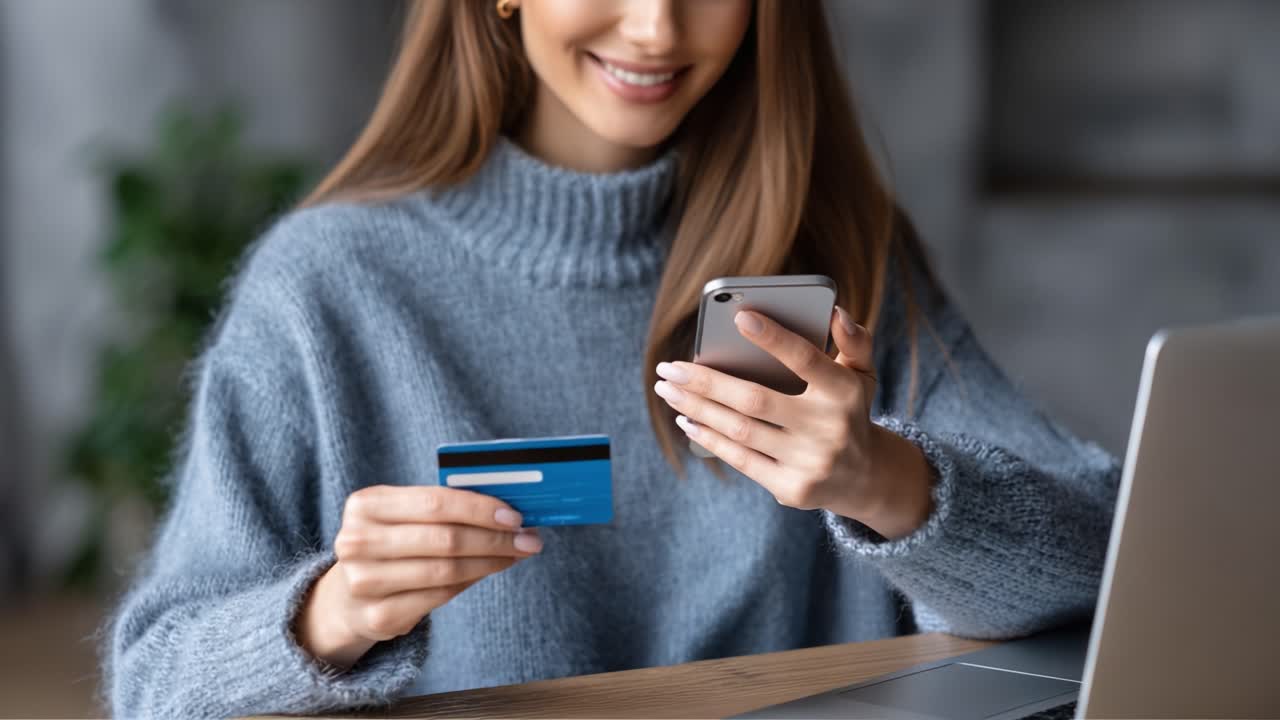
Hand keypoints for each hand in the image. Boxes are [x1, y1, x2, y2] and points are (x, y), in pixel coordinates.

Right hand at [296, 485, 541, 668]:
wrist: (348, 597)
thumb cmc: (391, 543)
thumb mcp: (404, 514)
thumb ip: (445, 506)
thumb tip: (507, 509)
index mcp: (366, 504)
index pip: (435, 502)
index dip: (480, 509)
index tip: (515, 515)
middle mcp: (357, 542)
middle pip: (445, 538)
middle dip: (494, 539)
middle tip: (528, 539)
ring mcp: (364, 582)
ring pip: (446, 570)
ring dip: (490, 562)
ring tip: (515, 554)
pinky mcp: (379, 616)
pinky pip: (440, 596)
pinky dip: (471, 581)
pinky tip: (488, 571)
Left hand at [654, 306, 932, 538]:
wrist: (864, 477)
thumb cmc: (850, 412)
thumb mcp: (862, 374)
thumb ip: (853, 341)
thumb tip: (833, 311)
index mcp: (844, 393)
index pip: (805, 360)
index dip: (773, 338)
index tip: (740, 316)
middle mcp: (828, 429)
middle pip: (755, 400)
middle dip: (705, 382)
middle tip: (668, 367)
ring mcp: (809, 462)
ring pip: (740, 430)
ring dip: (696, 408)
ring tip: (668, 390)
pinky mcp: (791, 488)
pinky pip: (741, 460)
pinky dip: (709, 438)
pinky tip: (687, 420)